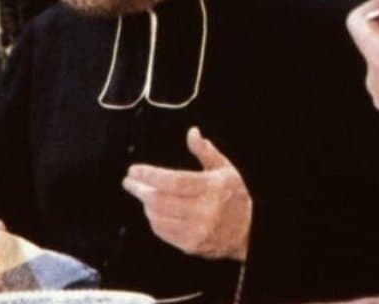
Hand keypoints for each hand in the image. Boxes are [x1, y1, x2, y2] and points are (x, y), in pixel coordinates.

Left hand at [122, 127, 251, 260]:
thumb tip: (192, 133)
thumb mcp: (225, 169)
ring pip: (158, 217)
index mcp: (211, 188)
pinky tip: (152, 210)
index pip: (173, 181)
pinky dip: (153, 219)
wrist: (249, 231)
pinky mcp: (191, 245)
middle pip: (161, 200)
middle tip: (129, 181)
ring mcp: (197, 231)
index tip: (134, 170)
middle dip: (140, 189)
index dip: (150, 175)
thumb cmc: (235, 196)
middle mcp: (204, 211)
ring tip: (142, 193)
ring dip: (146, 204)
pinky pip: (162, 232)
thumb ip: (206, 152)